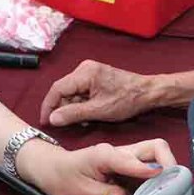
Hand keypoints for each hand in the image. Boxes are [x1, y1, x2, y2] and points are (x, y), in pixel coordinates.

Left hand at [18, 138, 178, 194]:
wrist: (51, 170)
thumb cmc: (62, 179)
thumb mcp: (79, 192)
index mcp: (105, 155)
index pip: (133, 160)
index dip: (149, 171)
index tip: (164, 181)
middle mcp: (120, 152)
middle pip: (155, 147)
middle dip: (169, 165)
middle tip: (174, 190)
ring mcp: (127, 159)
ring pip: (157, 158)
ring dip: (166, 176)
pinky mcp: (130, 169)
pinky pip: (151, 172)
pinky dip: (159, 183)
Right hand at [40, 60, 160, 126]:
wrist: (148, 93)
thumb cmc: (127, 100)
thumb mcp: (99, 111)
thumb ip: (73, 114)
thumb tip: (53, 119)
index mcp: (84, 73)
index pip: (57, 89)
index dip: (49, 106)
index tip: (45, 121)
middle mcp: (84, 69)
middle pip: (64, 90)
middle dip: (64, 108)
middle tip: (68, 125)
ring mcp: (90, 72)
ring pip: (72, 92)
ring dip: (74, 108)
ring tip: (84, 121)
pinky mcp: (95, 77)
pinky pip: (81, 91)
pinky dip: (82, 104)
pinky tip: (89, 115)